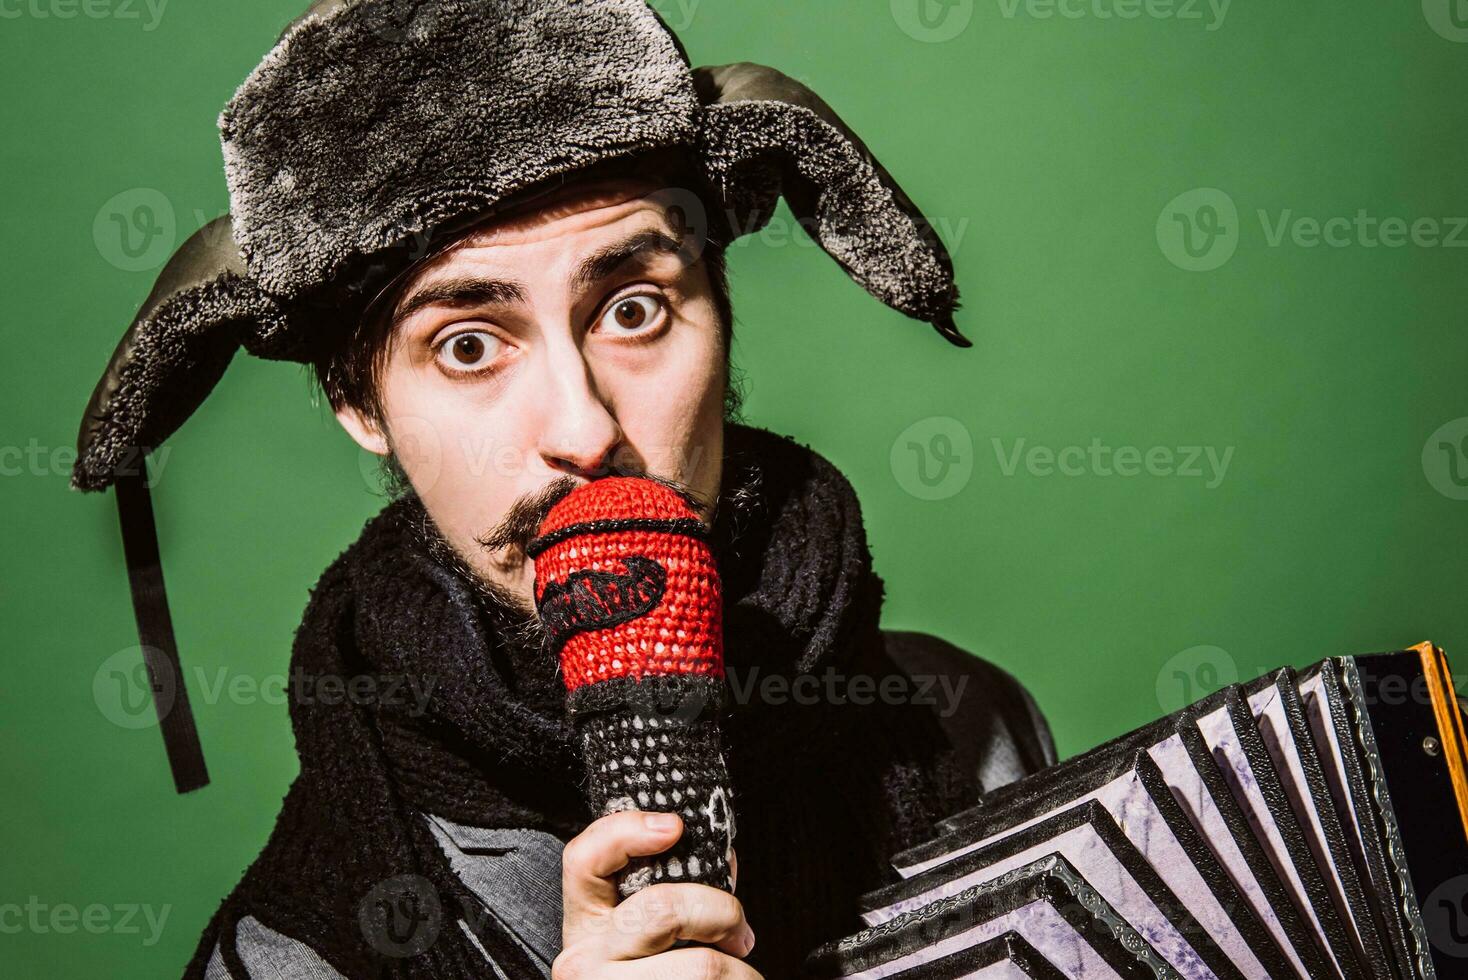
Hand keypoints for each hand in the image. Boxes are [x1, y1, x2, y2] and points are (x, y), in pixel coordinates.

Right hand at [553, 810, 760, 978]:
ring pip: (702, 967)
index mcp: (584, 926)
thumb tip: (724, 862)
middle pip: (664, 909)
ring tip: (742, 976)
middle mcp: (585, 962)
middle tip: (739, 932)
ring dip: (742, 971)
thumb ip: (672, 895)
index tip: (675, 826)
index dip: (625, 831)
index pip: (584, 859)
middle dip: (722, 913)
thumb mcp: (639, 941)